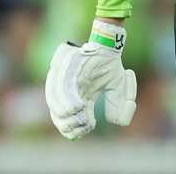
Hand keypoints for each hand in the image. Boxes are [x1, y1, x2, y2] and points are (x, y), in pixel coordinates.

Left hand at [45, 21, 137, 139]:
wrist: (108, 46)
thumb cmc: (110, 66)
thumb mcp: (118, 88)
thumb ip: (119, 105)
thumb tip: (118, 123)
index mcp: (78, 98)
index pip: (70, 119)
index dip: (77, 128)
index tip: (89, 128)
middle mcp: (67, 92)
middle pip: (58, 116)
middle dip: (68, 126)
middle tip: (82, 128)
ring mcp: (63, 81)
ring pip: (55, 104)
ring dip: (66, 116)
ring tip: (81, 120)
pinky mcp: (64, 71)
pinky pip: (61, 89)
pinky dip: (67, 101)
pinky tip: (77, 108)